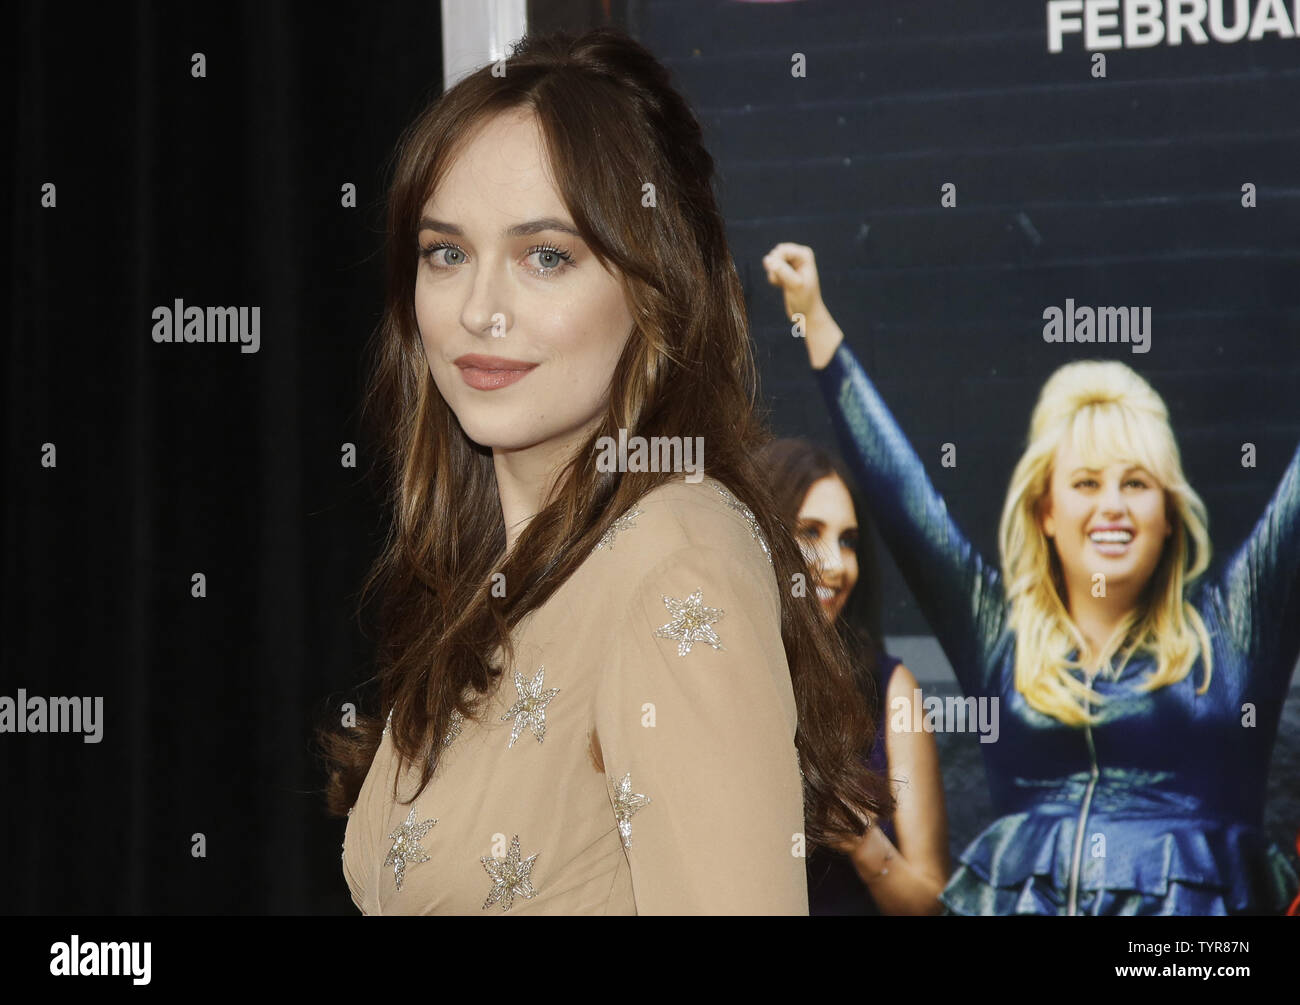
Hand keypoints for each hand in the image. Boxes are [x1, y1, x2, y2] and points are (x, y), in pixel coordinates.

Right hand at [761, 243, 842, 368]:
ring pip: (772, 262)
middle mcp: (799, 256)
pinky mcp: (786, 272)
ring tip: (783, 285)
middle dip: (774, 268)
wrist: (807, 314)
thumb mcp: (794, 285)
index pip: (782, 250)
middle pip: (775, 254)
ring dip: (773, 274)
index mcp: (805, 255)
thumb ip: (781, 270)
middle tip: (782, 281)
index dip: (777, 263)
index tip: (781, 277)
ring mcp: (792, 264)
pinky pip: (772, 269)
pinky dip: (773, 278)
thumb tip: (766, 259)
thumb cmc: (804, 300)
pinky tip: (782, 286)